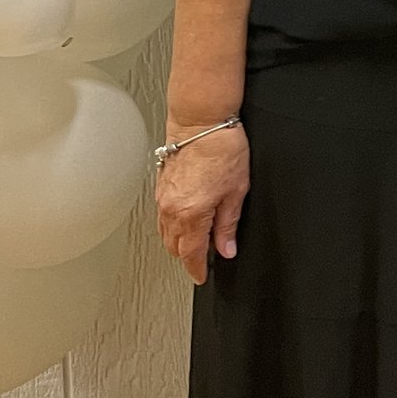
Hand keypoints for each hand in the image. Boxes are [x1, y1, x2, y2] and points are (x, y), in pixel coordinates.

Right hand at [155, 123, 248, 284]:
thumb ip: (228, 224)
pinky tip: (185, 220)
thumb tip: (226, 248)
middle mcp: (171, 209)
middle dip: (188, 256)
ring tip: (197, 239)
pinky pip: (162, 217)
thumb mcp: (236, 190)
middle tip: (205, 257)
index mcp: (191, 214)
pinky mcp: (160, 187)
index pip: (190, 254)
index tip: (202, 276)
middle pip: (174, 247)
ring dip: (179, 241)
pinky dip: (172, 225)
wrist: (201, 121)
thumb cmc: (222, 148)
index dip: (196, 270)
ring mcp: (162, 198)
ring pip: (165, 233)